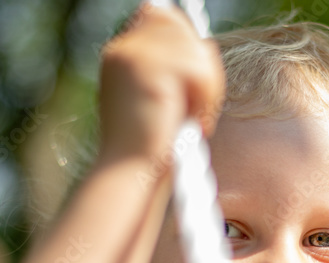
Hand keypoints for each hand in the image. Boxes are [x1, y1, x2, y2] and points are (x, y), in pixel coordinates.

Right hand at [98, 4, 224, 162]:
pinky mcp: (151, 71)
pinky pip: (200, 71)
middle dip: (202, 70)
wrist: (130, 178)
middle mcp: (123, 48)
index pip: (164, 18)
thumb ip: (172, 68)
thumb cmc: (148, 151)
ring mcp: (134, 56)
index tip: (193, 84)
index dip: (187, 45)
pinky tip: (193, 123)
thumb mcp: (159, 100)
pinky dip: (206, 101)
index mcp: (121, 53)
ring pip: (197, 49)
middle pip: (185, 29)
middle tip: (197, 111)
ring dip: (207, 90)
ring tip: (193, 120)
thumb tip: (205, 42)